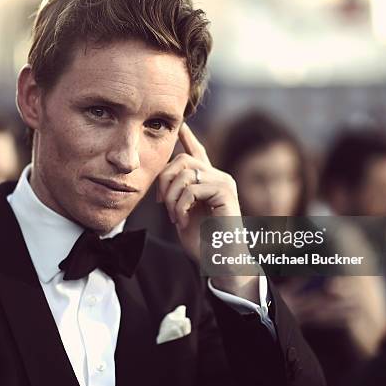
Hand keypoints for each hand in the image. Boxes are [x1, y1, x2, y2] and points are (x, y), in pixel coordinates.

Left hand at [157, 123, 257, 297]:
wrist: (220, 261)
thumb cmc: (203, 242)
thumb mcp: (183, 213)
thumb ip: (177, 194)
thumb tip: (164, 180)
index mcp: (209, 181)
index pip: (198, 153)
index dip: (188, 138)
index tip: (180, 125)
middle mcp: (219, 177)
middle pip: (182, 160)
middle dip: (164, 180)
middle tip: (160, 204)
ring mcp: (223, 183)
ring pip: (185, 174)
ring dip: (171, 197)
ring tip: (173, 216)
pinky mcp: (225, 193)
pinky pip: (191, 189)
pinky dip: (180, 207)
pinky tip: (181, 221)